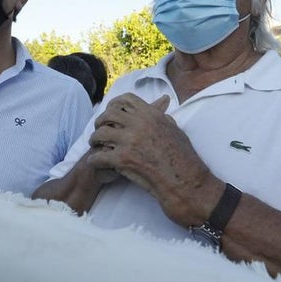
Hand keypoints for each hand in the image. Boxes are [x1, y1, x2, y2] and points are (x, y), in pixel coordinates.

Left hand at [86, 93, 211, 222]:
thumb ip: (164, 118)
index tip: (110, 113)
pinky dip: (95, 160)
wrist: (185, 181)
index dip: (114, 105)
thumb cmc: (184, 159)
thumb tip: (160, 108)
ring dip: (95, 140)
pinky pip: (99, 156)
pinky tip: (96, 163)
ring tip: (95, 147)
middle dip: (100, 122)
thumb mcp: (176, 131)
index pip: (126, 100)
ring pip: (100, 134)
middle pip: (108, 115)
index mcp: (151, 114)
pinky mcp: (123, 159)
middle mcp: (139, 123)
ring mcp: (130, 141)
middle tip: (99, 131)